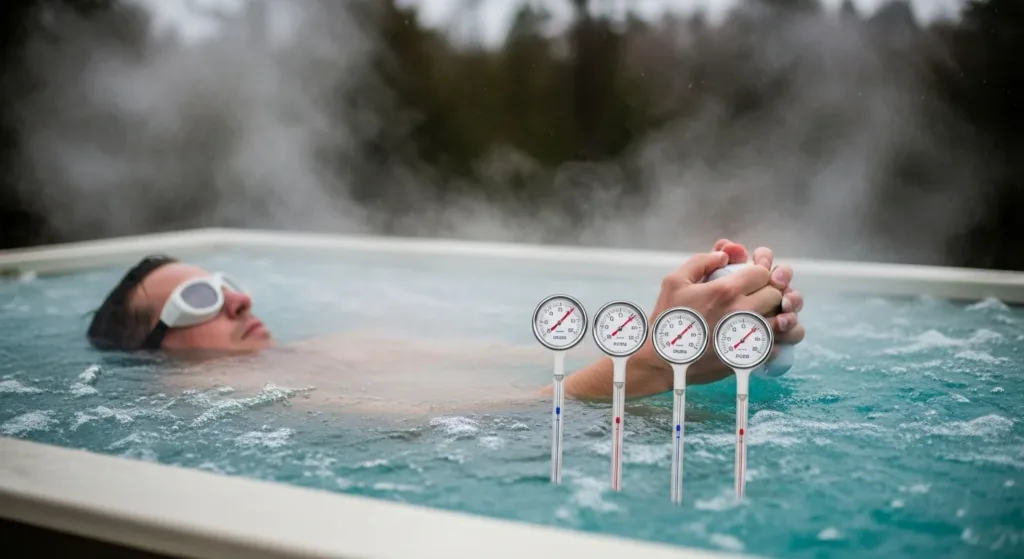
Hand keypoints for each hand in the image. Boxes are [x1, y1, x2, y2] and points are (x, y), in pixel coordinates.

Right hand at [630, 239, 805, 386]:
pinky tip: (765, 334)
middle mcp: (742, 311)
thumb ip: (701, 261)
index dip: (761, 270)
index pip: (763, 272)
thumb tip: (725, 254)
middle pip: (777, 293)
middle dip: (771, 290)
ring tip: (767, 313)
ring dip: (780, 314)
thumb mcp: (674, 281)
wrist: (662, 361)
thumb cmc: (667, 319)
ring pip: (785, 319)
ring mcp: (748, 336)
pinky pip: (778, 344)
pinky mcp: (749, 357)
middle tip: (757, 294)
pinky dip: (777, 337)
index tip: (752, 276)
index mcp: (725, 290)